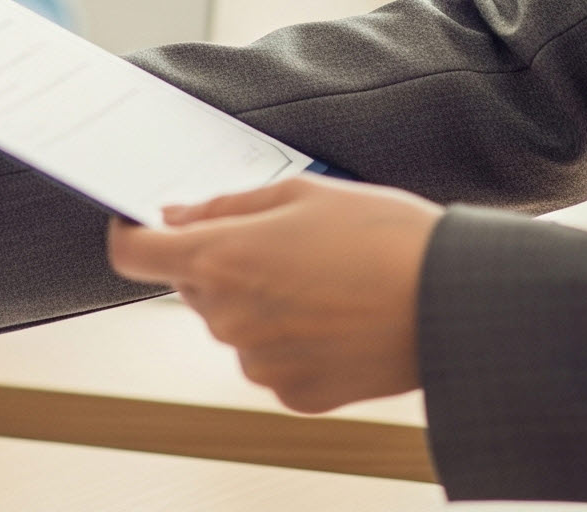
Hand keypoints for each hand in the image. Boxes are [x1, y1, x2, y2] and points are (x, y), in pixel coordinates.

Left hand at [107, 176, 442, 413]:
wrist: (453, 300)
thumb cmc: (382, 234)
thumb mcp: (300, 193)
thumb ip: (224, 206)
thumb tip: (174, 215)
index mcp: (221, 259)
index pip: (133, 254)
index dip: (132, 235)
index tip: (143, 226)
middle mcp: (229, 319)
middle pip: (192, 288)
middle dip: (220, 264)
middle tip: (284, 244)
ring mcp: (261, 364)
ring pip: (233, 326)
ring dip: (258, 304)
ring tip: (323, 281)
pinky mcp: (296, 394)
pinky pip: (271, 362)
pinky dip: (291, 341)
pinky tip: (336, 319)